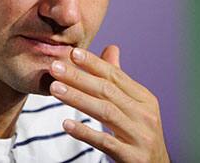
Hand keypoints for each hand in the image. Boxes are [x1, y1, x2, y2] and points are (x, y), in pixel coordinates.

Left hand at [49, 45, 169, 162]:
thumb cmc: (139, 134)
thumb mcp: (134, 105)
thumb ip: (119, 80)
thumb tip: (111, 47)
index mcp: (144, 98)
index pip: (115, 75)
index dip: (93, 63)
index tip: (72, 53)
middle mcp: (145, 114)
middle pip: (107, 91)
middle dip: (79, 77)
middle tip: (55, 67)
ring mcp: (140, 136)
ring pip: (105, 112)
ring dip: (77, 98)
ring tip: (55, 88)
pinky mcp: (133, 156)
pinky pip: (106, 142)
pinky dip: (85, 132)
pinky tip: (66, 124)